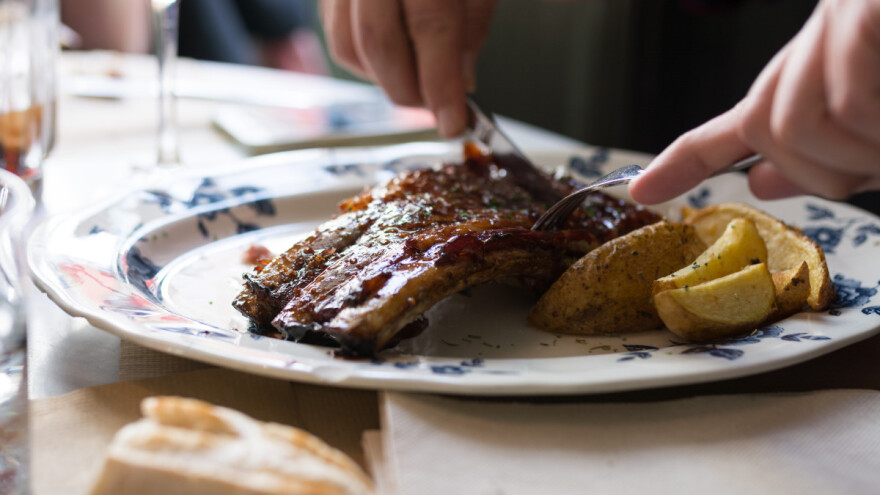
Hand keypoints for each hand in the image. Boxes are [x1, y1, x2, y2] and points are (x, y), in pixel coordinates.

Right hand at [320, 0, 496, 136]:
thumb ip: (472, 25)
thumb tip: (461, 82)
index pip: (430, 25)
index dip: (441, 83)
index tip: (453, 122)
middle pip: (379, 42)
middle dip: (411, 90)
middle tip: (439, 107)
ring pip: (349, 45)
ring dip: (387, 79)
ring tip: (420, 83)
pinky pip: (337, 35)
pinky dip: (366, 61)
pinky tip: (395, 60)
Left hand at [629, 0, 879, 203]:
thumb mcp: (870, 124)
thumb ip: (816, 155)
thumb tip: (761, 181)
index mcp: (812, 70)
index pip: (738, 123)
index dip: (682, 162)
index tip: (641, 190)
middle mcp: (815, 39)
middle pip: (766, 134)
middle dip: (823, 172)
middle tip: (876, 166)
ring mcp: (834, 21)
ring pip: (795, 129)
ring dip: (858, 156)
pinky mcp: (858, 12)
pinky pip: (847, 106)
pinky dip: (878, 128)